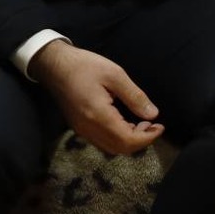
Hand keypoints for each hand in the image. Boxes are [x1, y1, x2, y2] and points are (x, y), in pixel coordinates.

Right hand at [29, 41, 164, 154]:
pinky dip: (117, 138)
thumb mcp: (115, 74)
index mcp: (98, 115)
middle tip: (152, 125)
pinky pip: (101, 141)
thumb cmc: (85, 65)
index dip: (147, 137)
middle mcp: (88, 128)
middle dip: (140, 141)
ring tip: (140, 123)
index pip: (127, 140)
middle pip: (120, 148)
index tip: (160, 126)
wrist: (54, 65)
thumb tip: (153, 114)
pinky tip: (124, 122)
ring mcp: (81, 130)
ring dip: (129, 141)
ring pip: (110, 147)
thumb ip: (135, 96)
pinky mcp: (78, 127)